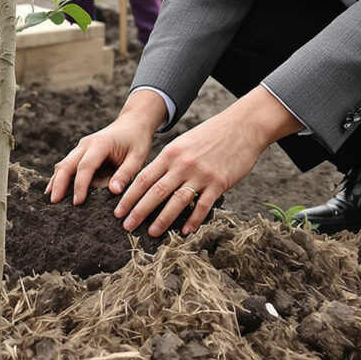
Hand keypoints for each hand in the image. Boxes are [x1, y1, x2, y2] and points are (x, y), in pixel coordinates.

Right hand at [47, 91, 162, 206]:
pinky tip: (53, 189)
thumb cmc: (136, 141)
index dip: (80, 185)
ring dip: (56, 181)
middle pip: (67, 164)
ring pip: (63, 164)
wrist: (132, 123)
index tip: (78, 202)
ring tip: (51, 199)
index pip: (86, 166)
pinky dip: (59, 176)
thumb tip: (114, 191)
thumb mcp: (138, 157)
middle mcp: (86, 144)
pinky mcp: (80, 152)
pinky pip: (66, 164)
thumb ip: (126, 174)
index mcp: (100, 144)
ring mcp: (81, 147)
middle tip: (54, 202)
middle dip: (59, 183)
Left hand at [113, 87, 298, 236]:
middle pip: (156, 191)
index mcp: (171, 153)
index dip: (129, 196)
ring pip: (177, 200)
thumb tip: (152, 180)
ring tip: (151, 232)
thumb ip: (169, 161)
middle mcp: (182, 164)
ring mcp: (201, 174)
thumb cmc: (211, 135)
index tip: (118, 210)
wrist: (242, 126)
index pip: (143, 178)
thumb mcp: (184, 142)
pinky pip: (203, 205)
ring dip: (162, 219)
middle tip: (126, 226)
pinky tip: (185, 231)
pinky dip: (193, 220)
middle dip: (138, 211)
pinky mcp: (219, 182)